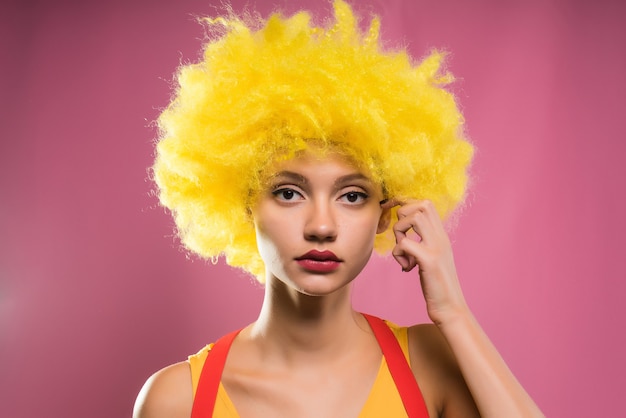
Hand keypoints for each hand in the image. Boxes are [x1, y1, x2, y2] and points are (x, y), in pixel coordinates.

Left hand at [382, 198, 468, 325]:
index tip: (396, 219)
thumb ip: (424, 243)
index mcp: (441, 236)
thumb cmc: (437, 286)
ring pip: (414, 218)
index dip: (406, 205)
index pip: (426, 204)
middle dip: (403, 215)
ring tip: (403, 251)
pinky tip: (406, 268)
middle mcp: (441, 238)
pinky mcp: (429, 262)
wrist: (450, 309)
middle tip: (402, 236)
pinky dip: (398, 253)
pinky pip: (405, 244)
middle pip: (422, 204)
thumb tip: (405, 234)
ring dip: (400, 231)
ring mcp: (437, 248)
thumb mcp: (432, 258)